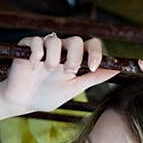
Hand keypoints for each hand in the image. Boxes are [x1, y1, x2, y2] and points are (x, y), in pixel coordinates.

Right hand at [2, 34, 119, 112]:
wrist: (25, 101)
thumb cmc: (50, 94)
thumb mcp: (76, 88)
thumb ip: (95, 78)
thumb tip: (118, 70)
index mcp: (75, 58)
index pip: (91, 44)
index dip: (95, 52)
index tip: (92, 67)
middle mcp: (62, 50)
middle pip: (76, 40)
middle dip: (74, 57)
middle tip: (68, 72)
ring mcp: (45, 47)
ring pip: (55, 41)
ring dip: (54, 58)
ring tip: (47, 70)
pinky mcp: (28, 46)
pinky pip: (36, 41)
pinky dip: (37, 53)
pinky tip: (33, 65)